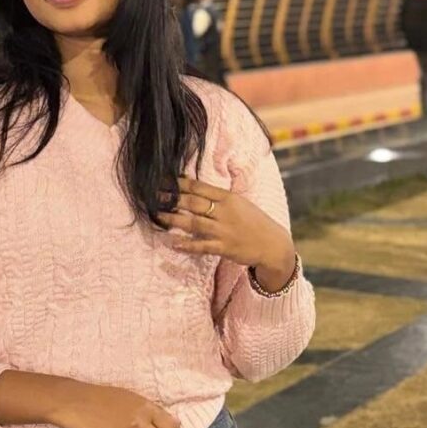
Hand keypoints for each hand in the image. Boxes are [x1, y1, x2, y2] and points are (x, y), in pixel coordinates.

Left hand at [160, 177, 295, 285]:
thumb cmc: (253, 221)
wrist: (273, 244)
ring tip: (157, 215)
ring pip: (194, 223)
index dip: (179, 183)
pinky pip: (202, 246)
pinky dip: (187, 245)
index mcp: (228, 198)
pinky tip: (173, 243)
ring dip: (174, 219)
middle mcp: (225, 212)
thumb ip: (217, 196)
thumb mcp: (238, 202)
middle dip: (172, 198)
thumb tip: (191, 186)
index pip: (199, 187)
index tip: (162, 179)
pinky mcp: (224, 248)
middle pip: (194, 203)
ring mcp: (224, 231)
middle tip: (153, 196)